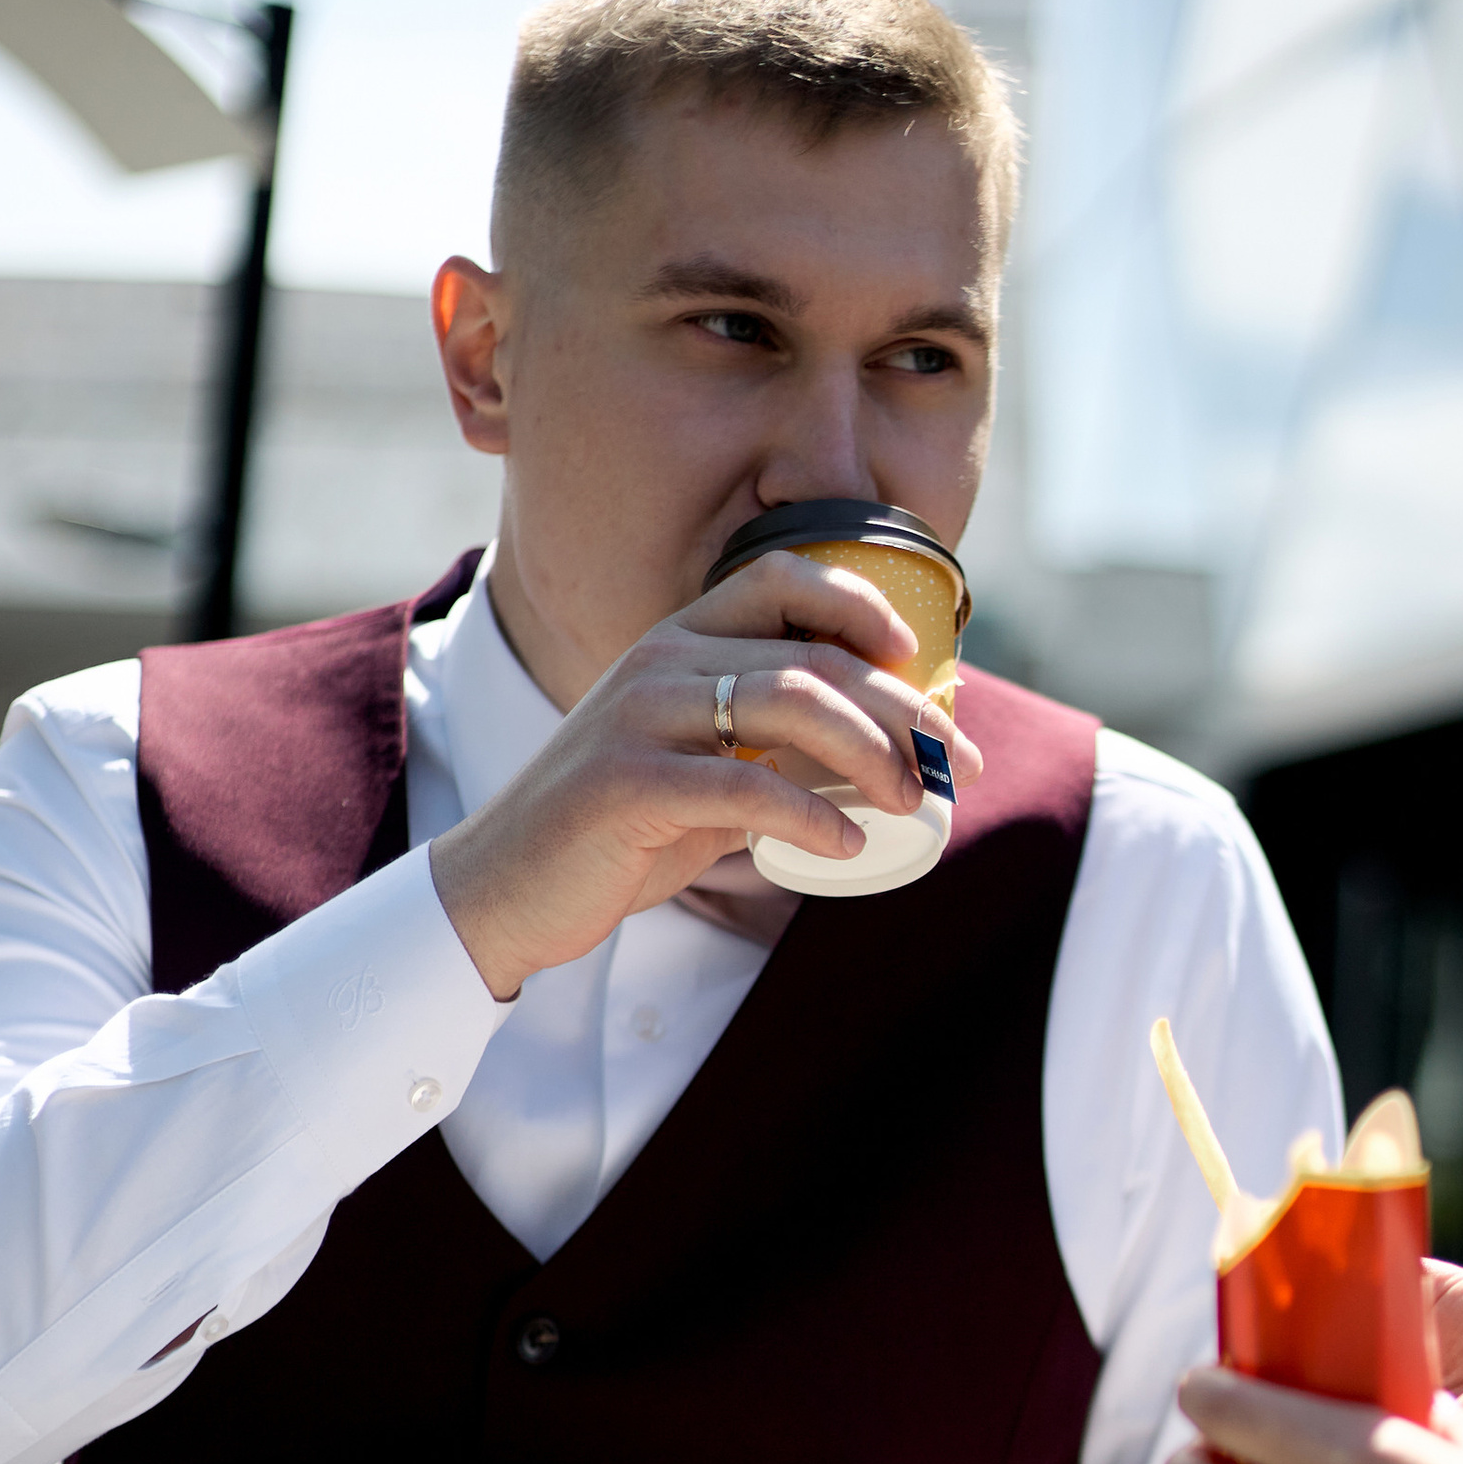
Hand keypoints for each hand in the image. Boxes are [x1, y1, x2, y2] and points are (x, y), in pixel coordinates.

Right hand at [428, 550, 986, 1001]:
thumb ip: (770, 753)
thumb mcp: (700, 771)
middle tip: (957, 763)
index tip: (917, 653)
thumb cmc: (617, 830)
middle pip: (811, 656)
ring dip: (871, 754)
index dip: (858, 603)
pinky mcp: (628, 782)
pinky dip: (810, 816)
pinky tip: (845, 845)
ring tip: (913, 802)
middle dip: (902, 709)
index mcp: (676, 642)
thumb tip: (879, 766)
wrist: (506, 885)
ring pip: (789, 702)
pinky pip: (744, 786)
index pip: (778, 578)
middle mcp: (660, 661)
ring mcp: (640, 716)